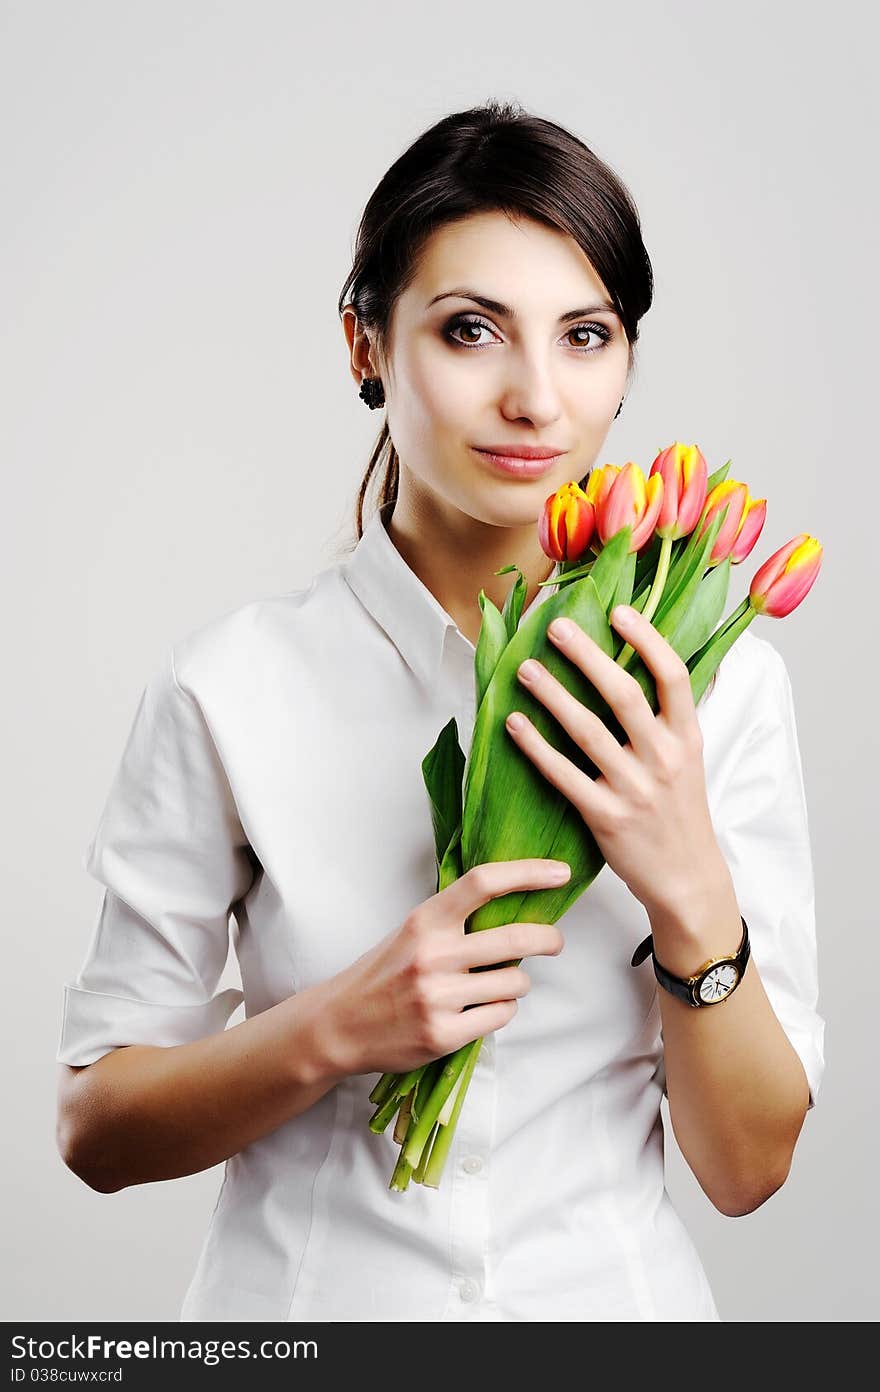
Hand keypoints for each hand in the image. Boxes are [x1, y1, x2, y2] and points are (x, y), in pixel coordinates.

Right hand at [327, 859, 567, 1076]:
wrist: (340, 1024)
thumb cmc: (384, 973)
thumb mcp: (411, 932)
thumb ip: (454, 920)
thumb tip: (513, 905)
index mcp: (425, 920)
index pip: (483, 882)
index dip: (528, 872)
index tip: (559, 872)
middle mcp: (432, 954)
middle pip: (515, 938)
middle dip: (549, 939)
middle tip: (555, 941)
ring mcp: (438, 996)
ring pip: (515, 982)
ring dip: (517, 983)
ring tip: (498, 984)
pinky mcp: (443, 1034)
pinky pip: (501, 1015)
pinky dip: (502, 1010)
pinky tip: (483, 1008)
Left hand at [505, 606, 724, 918]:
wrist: (687, 878)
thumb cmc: (678, 810)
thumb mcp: (687, 758)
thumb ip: (664, 716)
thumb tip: (633, 661)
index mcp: (687, 736)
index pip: (673, 676)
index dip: (647, 639)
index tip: (619, 610)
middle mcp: (663, 757)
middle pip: (623, 694)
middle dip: (587, 656)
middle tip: (556, 628)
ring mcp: (634, 788)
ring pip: (587, 731)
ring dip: (552, 695)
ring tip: (525, 669)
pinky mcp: (606, 817)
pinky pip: (564, 775)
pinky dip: (536, 747)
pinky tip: (514, 724)